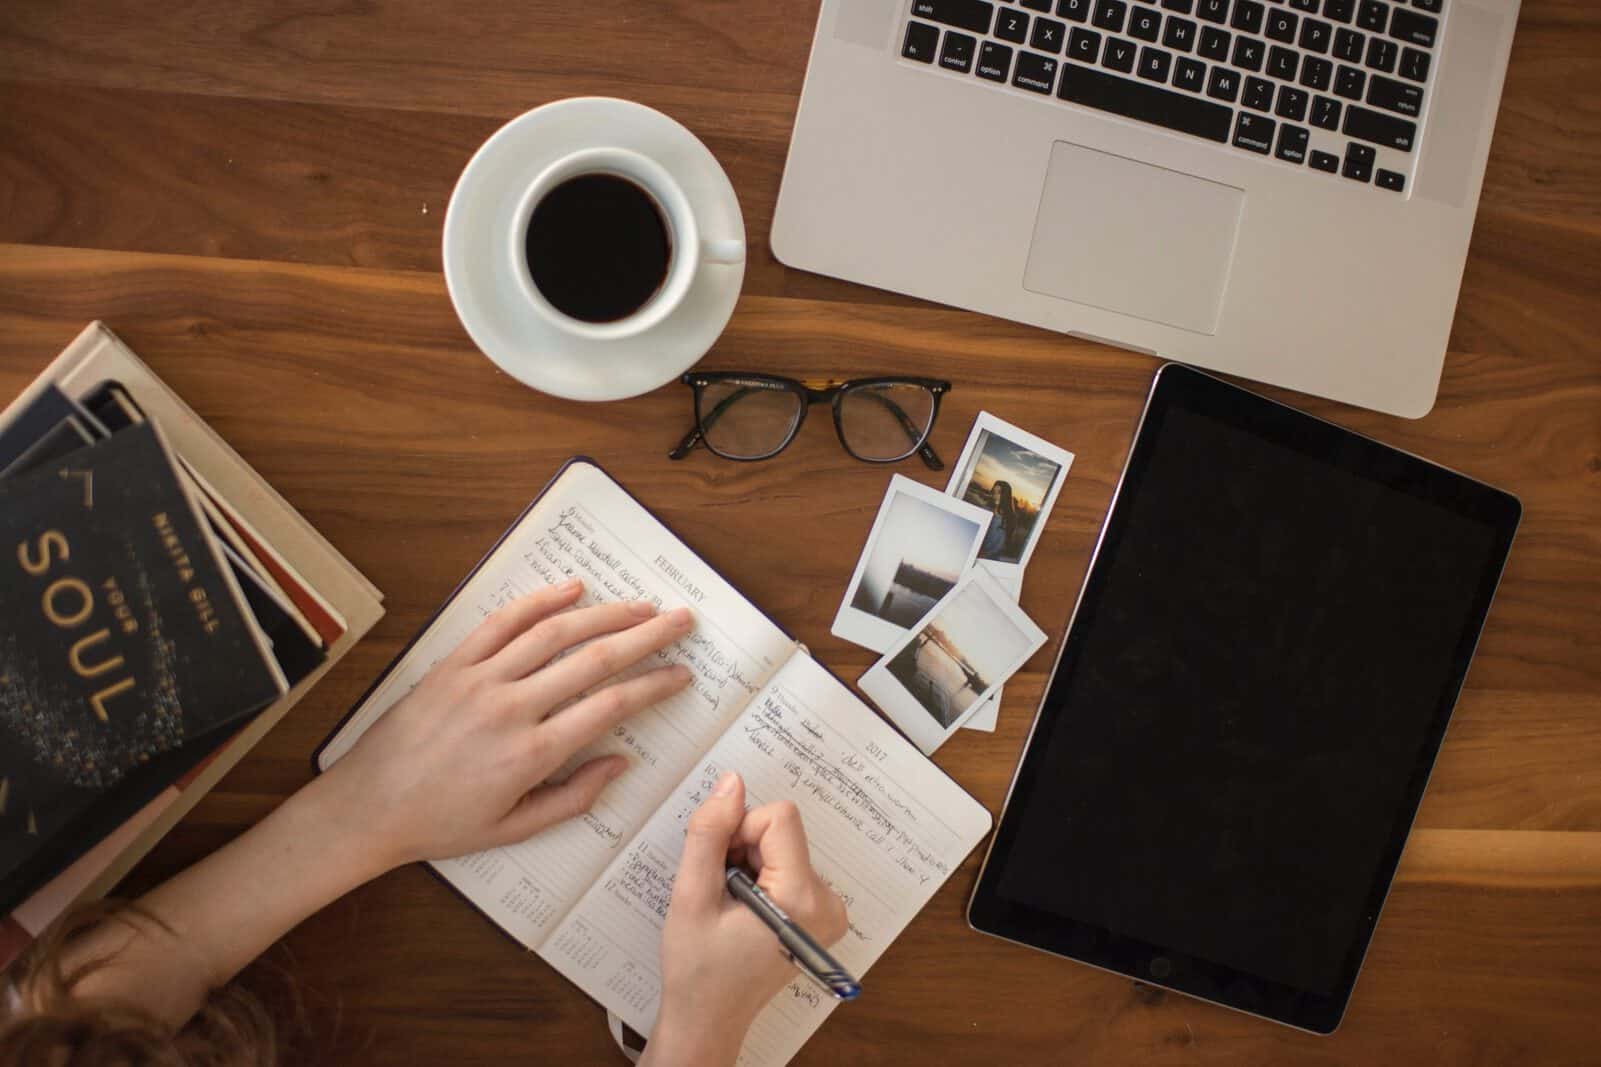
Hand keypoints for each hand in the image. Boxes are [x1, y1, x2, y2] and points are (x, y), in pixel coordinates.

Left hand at [321, 577, 693, 870]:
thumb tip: (621, 763)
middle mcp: (511, 709)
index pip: (610, 706)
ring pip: (554, 633)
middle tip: (681, 621)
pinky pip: (502, 623)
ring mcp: (480, 680)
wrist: (367, 807)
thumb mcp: (514, 829)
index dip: (654, 686)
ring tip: (641, 605)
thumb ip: (573, 798)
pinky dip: (539, 601)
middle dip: (646, 636)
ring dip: (605, 614)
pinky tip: (573, 589)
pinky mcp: (453, 664)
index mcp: (531, 755)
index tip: (681, 674)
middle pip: (594, 659)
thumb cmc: (442, 824)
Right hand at [647, 772, 848, 1066]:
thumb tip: (732, 782)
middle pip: (782, 831)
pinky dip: (761, 876)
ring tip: (730, 906)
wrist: (709, 1019)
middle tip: (721, 892)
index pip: (779, 818)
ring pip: (782, 845)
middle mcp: (828, 902)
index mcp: (802, 899)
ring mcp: (829, 910)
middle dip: (742, 849)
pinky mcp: (821, 913)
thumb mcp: (691, 896)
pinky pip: (789, 864)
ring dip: (749, 863)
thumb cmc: (697, 969)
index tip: (720, 868)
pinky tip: (743, 909)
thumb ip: (710, 833)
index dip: (739, 831)